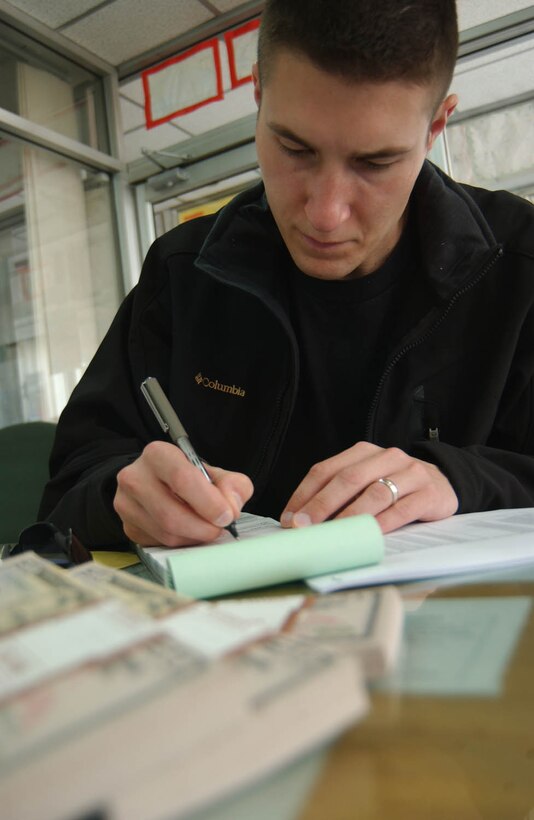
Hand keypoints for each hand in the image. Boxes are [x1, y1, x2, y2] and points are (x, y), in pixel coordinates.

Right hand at [114, 441, 252, 546]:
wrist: (162, 484)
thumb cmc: (190, 477)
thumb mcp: (215, 473)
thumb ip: (233, 485)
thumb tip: (231, 507)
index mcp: (157, 454)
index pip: (181, 479)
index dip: (208, 502)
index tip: (226, 515)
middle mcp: (135, 477)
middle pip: (170, 513)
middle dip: (202, 527)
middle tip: (219, 528)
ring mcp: (127, 504)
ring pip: (165, 533)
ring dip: (194, 537)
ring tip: (207, 529)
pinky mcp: (128, 527)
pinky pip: (159, 544)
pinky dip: (182, 543)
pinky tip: (190, 532)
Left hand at [280, 442, 457, 533]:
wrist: (444, 483)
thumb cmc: (395, 487)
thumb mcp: (367, 481)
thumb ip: (340, 494)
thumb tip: (302, 520)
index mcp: (363, 452)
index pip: (326, 469)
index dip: (304, 494)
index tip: (289, 517)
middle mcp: (386, 457)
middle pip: (348, 479)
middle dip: (322, 505)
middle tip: (304, 527)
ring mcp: (410, 473)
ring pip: (375, 494)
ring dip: (350, 516)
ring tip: (333, 534)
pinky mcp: (429, 493)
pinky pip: (402, 509)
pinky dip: (383, 524)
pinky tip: (369, 536)